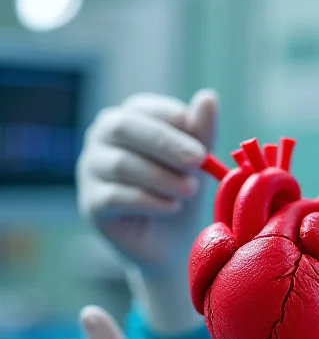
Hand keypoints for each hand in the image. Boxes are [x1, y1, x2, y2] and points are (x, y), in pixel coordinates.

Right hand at [77, 90, 217, 276]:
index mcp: (129, 117)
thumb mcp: (196, 160)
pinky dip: (148, 201)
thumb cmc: (181, 189)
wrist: (170, 242)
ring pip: (121, 164)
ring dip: (162, 177)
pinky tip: (171, 207)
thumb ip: (202, 130)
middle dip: (165, 143)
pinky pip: (114, 196)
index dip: (174, 121)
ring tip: (190, 190)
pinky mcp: (91, 203)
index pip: (144, 108)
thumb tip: (208, 96)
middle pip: (124, 128)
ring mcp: (90, 169)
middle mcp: (101, 137)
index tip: (202, 141)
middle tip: (198, 160)